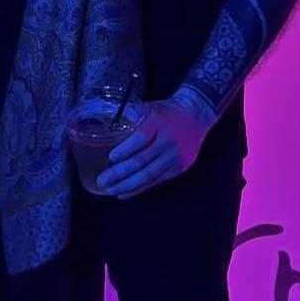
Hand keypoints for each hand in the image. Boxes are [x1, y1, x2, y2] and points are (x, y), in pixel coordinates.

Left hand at [94, 88, 217, 199]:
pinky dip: (139, 189)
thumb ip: (131, 118)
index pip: (141, 138)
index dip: (125, 150)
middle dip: (119, 174)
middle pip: (142, 161)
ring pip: (148, 175)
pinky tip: (124, 193)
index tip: (110, 158)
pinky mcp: (179, 168)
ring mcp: (175, 157)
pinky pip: (156, 181)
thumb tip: (107, 130)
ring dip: (126, 185)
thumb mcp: (150, 107)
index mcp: (159, 121)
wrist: (197, 114)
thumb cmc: (168, 111)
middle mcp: (168, 141)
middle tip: (102, 181)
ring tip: (109, 190)